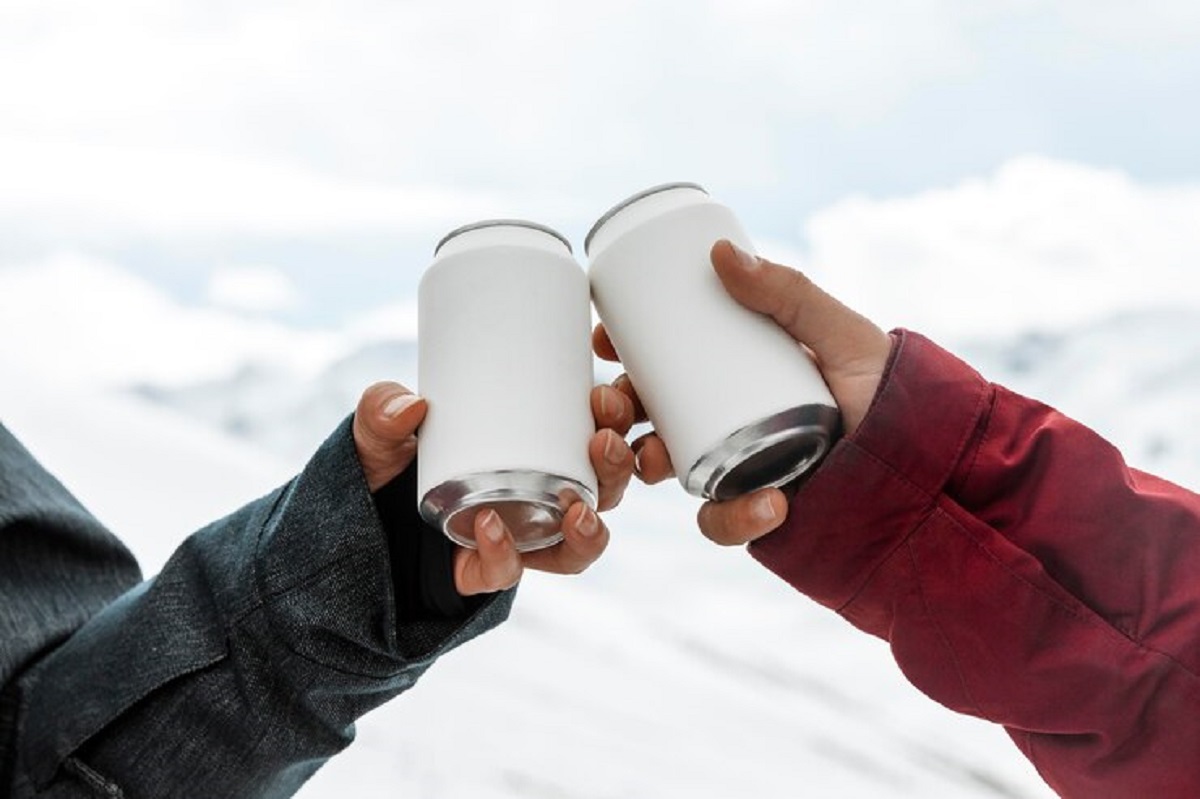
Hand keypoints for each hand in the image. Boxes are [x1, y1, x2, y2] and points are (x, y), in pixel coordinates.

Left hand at [352, 380, 635, 595]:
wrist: (348, 527)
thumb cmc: (386, 467)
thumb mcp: (382, 429)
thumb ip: (382, 410)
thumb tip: (411, 405)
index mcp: (537, 448)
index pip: (597, 432)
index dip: (616, 419)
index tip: (605, 397)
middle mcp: (539, 496)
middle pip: (604, 488)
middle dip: (618, 467)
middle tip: (605, 441)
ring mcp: (518, 537)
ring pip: (578, 543)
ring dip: (592, 529)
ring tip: (579, 510)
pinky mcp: (485, 572)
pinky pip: (509, 572)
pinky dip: (504, 554)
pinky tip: (490, 527)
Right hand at [593, 239, 891, 546]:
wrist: (934, 463)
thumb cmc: (887, 390)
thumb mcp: (839, 334)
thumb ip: (790, 293)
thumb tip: (721, 251)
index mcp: (733, 376)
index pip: (662, 365)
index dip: (623, 356)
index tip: (604, 338)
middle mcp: (726, 423)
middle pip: (649, 419)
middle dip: (614, 414)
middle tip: (614, 404)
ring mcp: (738, 470)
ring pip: (666, 472)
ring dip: (643, 465)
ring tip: (653, 458)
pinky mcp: (758, 514)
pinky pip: (723, 523)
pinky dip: (736, 518)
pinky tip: (769, 502)